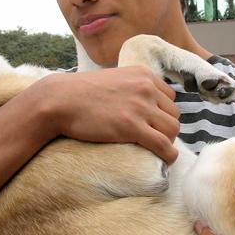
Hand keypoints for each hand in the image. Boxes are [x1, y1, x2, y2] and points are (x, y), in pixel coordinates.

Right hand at [35, 67, 180, 162]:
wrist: (60, 99)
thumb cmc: (80, 92)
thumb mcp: (113, 79)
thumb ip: (130, 86)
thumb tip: (139, 104)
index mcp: (143, 74)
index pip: (170, 97)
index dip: (163, 113)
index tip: (154, 124)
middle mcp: (146, 87)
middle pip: (174, 114)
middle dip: (166, 128)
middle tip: (154, 139)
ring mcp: (141, 107)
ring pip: (173, 129)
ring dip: (168, 142)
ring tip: (157, 150)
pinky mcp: (133, 127)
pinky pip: (163, 145)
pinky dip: (169, 155)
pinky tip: (166, 160)